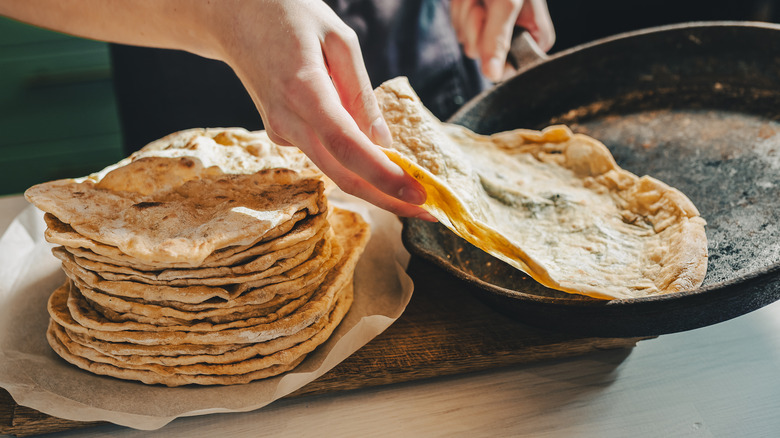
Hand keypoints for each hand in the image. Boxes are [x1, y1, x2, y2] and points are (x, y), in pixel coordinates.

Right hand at [213, 0, 433, 218]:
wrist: (233, 15)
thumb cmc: (288, 14)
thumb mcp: (338, 37)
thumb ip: (360, 92)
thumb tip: (383, 141)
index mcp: (304, 90)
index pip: (348, 146)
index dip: (384, 176)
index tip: (419, 195)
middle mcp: (286, 120)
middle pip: (342, 174)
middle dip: (388, 198)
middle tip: (428, 210)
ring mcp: (280, 130)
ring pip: (333, 170)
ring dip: (374, 185)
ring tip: (412, 190)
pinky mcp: (280, 133)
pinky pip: (322, 152)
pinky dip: (352, 160)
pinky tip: (373, 154)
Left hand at [451, 0, 554, 81]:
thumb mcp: (507, 2)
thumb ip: (498, 39)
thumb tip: (493, 76)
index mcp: (535, 36)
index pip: (513, 68)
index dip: (496, 53)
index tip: (492, 26)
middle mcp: (514, 36)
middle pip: (483, 54)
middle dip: (476, 26)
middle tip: (484, 2)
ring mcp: (492, 29)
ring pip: (467, 41)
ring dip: (466, 14)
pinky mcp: (474, 21)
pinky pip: (458, 28)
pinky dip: (459, 9)